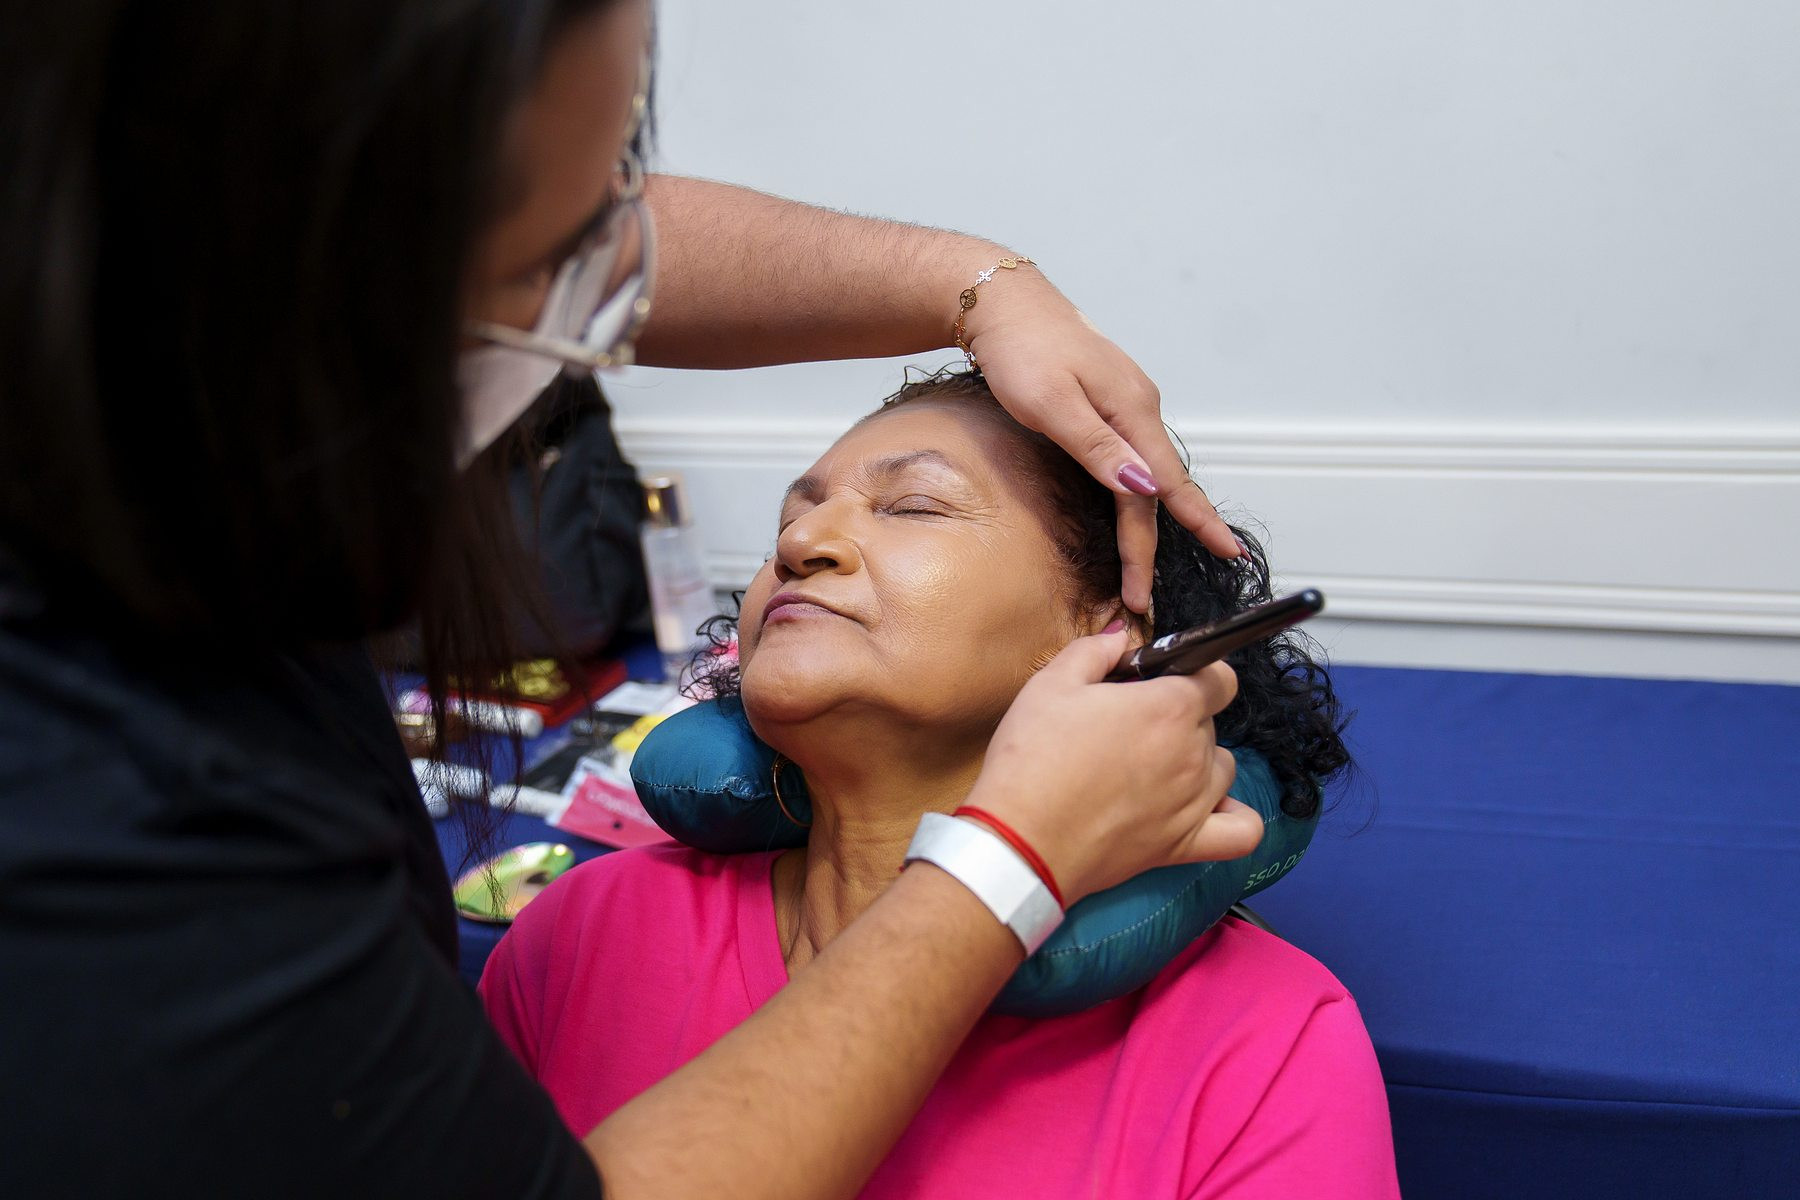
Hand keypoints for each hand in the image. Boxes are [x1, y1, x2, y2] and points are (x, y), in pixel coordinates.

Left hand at [962, 266, 1242, 611]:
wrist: (1003, 302)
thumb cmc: (1020, 351)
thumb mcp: (1051, 402)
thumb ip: (1096, 447)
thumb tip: (1143, 489)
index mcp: (1132, 410)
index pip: (1164, 486)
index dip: (1190, 526)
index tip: (1224, 557)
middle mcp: (1139, 408)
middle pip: (1156, 488)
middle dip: (1151, 544)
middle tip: (1140, 594)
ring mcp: (1126, 404)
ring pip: (1147, 475)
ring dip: (1149, 522)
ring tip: (1142, 567)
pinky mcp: (1108, 403)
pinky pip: (1135, 458)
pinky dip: (1138, 493)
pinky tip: (1139, 507)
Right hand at [963, 627, 1262, 904]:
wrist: (1021, 840)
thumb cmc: (1032, 759)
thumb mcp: (1050, 685)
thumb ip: (1094, 651)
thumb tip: (1120, 637)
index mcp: (1169, 707)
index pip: (1220, 678)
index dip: (1193, 673)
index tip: (1160, 681)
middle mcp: (1192, 753)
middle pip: (1210, 723)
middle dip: (1176, 717)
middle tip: (1126, 726)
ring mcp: (1194, 802)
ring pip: (1222, 767)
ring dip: (1197, 760)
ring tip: (1152, 765)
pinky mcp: (1184, 845)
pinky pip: (1243, 831)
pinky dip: (1235, 816)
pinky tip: (1208, 807)